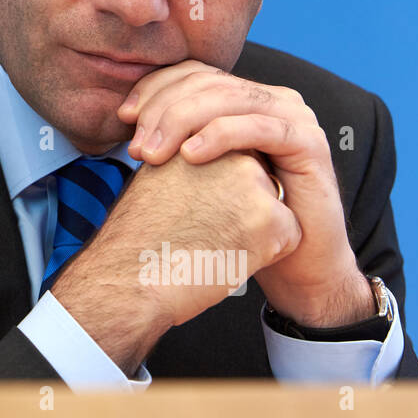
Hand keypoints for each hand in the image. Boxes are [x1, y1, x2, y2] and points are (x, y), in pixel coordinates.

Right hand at [49, 149, 300, 375]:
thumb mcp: (157, 177)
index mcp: (202, 139)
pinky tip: (228, 257)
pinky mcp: (272, 220)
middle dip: (242, 208)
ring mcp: (254, 184)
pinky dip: (265, 255)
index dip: (219, 194)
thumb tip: (208, 166)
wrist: (130, 278)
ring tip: (211, 242)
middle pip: (259, 183)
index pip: (235, 160)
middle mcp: (231, 153)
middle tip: (202, 229)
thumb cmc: (135, 238)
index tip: (193, 212)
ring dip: (253, 230)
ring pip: (274, 210)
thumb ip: (190, 161)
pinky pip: (288, 238)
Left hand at [115, 60, 372, 326]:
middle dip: (163, 109)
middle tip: (137, 146)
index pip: (193, 73)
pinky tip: (190, 155)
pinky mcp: (310, 143)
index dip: (154, 88)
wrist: (295, 265)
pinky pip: (260, 127)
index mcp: (244, 98)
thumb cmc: (239, 221)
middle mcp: (271, 98)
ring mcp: (294, 116)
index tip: (124, 117)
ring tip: (153, 153)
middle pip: (207, 82)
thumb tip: (126, 119)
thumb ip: (175, 139)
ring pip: (228, 98)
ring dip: (182, 121)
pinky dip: (220, 135)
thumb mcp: (200, 172)